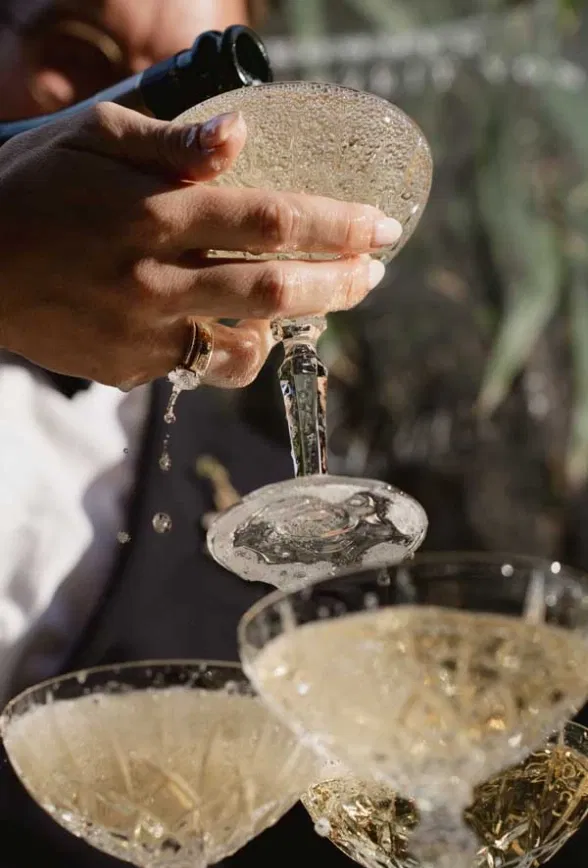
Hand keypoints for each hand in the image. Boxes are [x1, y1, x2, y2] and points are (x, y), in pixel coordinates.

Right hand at [0, 104, 401, 387]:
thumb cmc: (34, 188)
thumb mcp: (92, 138)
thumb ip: (171, 142)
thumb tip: (243, 133)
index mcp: (153, 214)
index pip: (269, 221)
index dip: (337, 226)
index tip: (382, 228)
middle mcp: (155, 280)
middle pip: (273, 290)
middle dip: (339, 285)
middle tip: (375, 276)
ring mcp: (143, 333)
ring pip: (244, 347)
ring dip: (293, 329)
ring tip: (317, 305)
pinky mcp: (129, 370)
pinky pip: (197, 366)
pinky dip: (230, 349)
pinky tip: (241, 327)